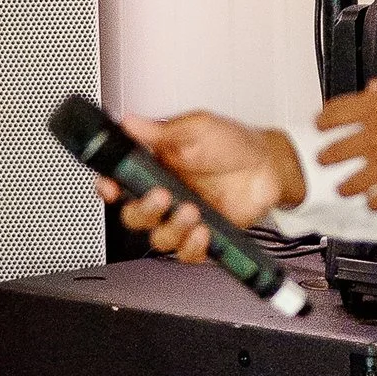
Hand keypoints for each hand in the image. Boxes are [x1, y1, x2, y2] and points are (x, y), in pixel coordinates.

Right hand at [107, 108, 304, 258]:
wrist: (268, 165)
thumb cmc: (232, 143)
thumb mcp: (197, 128)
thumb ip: (162, 131)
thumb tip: (130, 122)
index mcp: (154, 168)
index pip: (119, 182)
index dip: (108, 188)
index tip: (111, 187)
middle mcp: (165, 195)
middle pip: (134, 217)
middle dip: (142, 211)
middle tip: (162, 197)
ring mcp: (183, 218)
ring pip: (159, 238)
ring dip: (171, 228)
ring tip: (192, 211)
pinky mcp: (204, 236)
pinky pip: (187, 253)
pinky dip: (192, 247)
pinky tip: (203, 231)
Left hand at [314, 81, 376, 211]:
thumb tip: (375, 91)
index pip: (335, 113)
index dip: (323, 121)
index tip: (319, 125)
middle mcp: (376, 135)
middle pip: (336, 150)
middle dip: (326, 156)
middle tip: (324, 158)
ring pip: (351, 181)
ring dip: (346, 185)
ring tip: (343, 188)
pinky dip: (374, 203)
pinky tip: (373, 203)